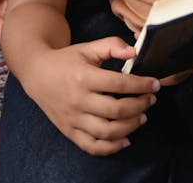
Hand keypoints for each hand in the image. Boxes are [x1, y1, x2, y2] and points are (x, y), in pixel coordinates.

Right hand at [24, 37, 159, 155]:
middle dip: (139, 106)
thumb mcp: (88, 47)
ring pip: (106, 131)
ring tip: (142, 117)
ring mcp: (73, 119)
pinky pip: (91, 146)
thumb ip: (112, 45)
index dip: (141, 85)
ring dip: (130, 127)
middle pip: (116, 110)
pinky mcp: (69, 131)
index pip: (119, 84)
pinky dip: (110, 147)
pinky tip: (125, 139)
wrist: (37, 74)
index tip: (155, 84)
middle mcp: (78, 100)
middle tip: (151, 100)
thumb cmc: (66, 60)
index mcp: (84, 77)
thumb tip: (134, 52)